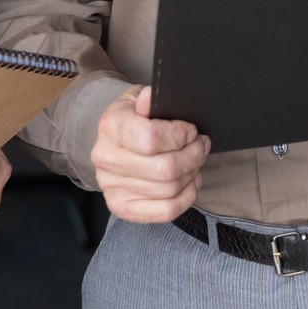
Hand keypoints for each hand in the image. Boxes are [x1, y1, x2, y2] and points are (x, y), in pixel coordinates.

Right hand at [90, 86, 208, 223]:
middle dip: (193, 155)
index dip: (180, 135)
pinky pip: (165, 211)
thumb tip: (149, 97)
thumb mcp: (139, 99)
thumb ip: (148, 99)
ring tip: (196, 160)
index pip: (151, 138)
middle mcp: (106, 158)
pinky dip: (186, 197)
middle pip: (165, 168)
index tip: (191, 131)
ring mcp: (112, 186)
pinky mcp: (122, 207)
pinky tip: (190, 182)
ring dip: (191, 173)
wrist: (113, 141)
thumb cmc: (133, 118)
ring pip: (169, 189)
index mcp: (110, 126)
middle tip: (201, 145)